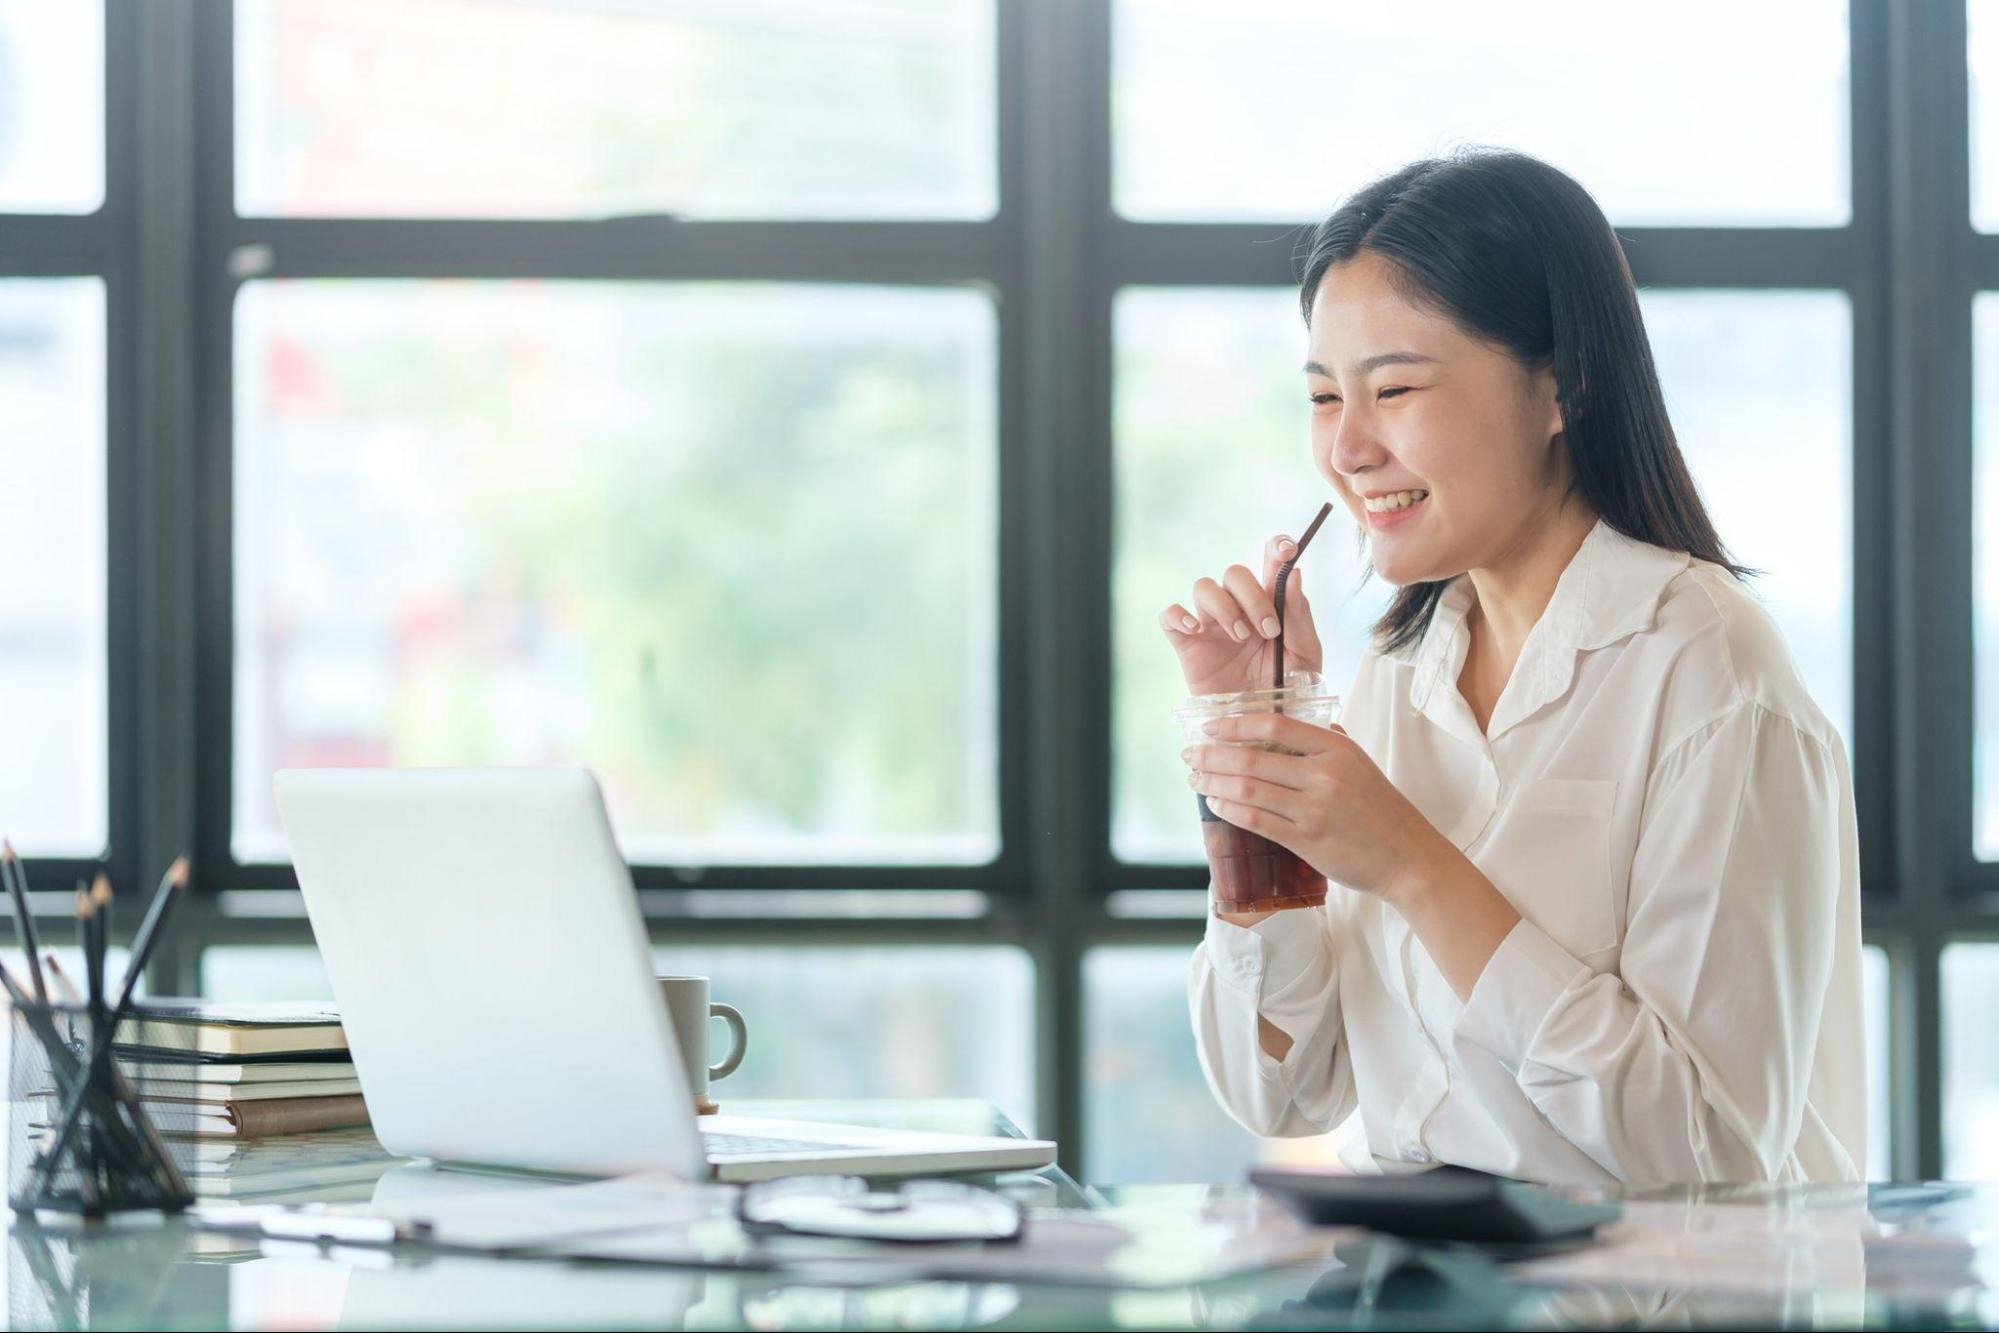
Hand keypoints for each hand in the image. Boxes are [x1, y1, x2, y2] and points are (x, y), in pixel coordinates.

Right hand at [1159, 534, 1323, 697]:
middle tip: (1268, 630)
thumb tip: (1294, 574)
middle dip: (1252, 596)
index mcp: (1270, 605)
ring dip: (1224, 607)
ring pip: (1204, 587)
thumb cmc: (1287, 693)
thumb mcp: (1305, 657)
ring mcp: (1210, 626)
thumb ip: (1300, 617)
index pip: (1269, 562)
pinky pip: (1169, 615)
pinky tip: (1195, 631)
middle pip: (1234, 573)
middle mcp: (1238, 609)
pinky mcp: (1187, 646)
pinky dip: (1178, 615)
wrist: (1261, 732)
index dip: (1275, 547)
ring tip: (1240, 637)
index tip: (1286, 551)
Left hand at [1181, 712, 1450, 901]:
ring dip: (1215, 782)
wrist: (1408, 857)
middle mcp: (1324, 774)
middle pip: (1253, 757)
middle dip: (1213, 754)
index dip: (1235, 723)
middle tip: (1190, 754)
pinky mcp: (1307, 840)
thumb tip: (1291, 725)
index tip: (1209, 725)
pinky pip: (1257, 820)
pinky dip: (1230, 809)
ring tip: (1197, 778)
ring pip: (1249, 788)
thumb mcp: (1360, 763)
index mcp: (1336, 748)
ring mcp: (1315, 808)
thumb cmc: (1381, 810)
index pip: (1275, 724)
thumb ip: (1328, 741)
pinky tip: (1216, 803)